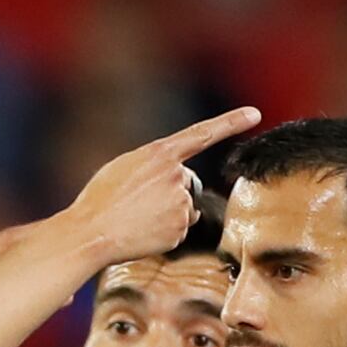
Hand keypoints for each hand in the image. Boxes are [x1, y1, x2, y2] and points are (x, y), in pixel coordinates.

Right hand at [61, 107, 262, 264]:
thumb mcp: (124, 167)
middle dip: (171, 192)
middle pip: (187, 182)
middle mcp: (177, 175)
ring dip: (166, 213)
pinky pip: (179, 229)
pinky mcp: (181, 229)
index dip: (231, 122)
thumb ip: (155, 165)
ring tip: (137, 217)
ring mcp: (181, 203)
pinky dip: (164, 232)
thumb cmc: (101, 198)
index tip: (255, 114)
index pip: (203, 133)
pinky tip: (143, 232)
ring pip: (184, 207)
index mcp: (160, 153)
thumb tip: (180, 181)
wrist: (92, 232)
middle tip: (139, 203)